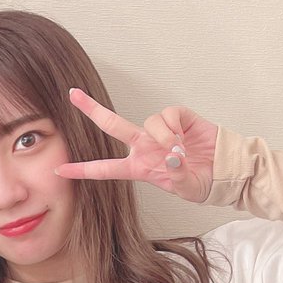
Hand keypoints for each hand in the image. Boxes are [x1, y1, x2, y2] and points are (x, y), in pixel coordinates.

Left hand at [55, 88, 218, 202]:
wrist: (224, 170)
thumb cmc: (201, 181)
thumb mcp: (186, 188)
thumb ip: (177, 176)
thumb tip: (171, 155)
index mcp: (138, 168)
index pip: (104, 169)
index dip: (81, 170)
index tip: (58, 170)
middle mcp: (144, 147)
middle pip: (112, 125)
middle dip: (92, 109)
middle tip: (72, 95)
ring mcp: (159, 131)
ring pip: (146, 122)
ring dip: (162, 136)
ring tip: (178, 151)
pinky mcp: (178, 117)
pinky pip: (167, 115)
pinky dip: (174, 126)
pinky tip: (184, 137)